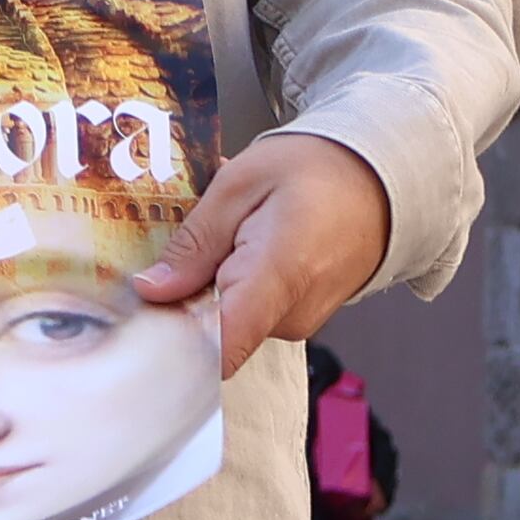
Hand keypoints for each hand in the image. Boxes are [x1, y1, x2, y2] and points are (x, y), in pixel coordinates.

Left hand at [134, 132, 391, 367]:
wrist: (382, 180)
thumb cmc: (318, 170)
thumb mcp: (241, 183)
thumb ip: (195, 241)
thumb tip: (152, 290)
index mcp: (277, 275)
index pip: (221, 347)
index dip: (171, 349)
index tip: (137, 332)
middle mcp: (290, 314)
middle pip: (209, 331)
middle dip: (179, 294)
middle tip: (176, 242)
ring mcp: (296, 323)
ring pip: (224, 320)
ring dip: (205, 283)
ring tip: (219, 231)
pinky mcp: (295, 320)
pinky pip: (245, 312)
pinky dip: (228, 283)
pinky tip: (236, 243)